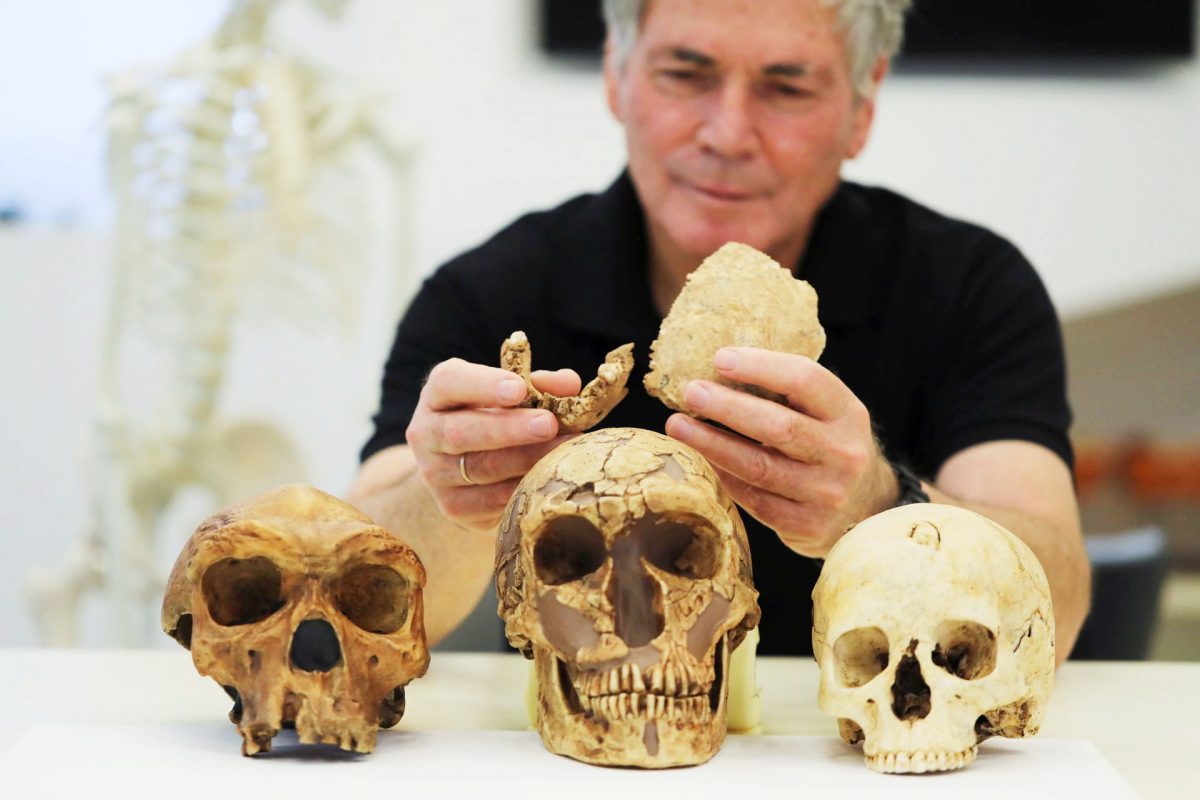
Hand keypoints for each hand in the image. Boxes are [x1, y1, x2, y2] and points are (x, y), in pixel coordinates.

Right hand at [406, 358, 580, 532]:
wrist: (461, 464)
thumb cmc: (492, 416)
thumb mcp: (509, 392)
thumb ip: (537, 385)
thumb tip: (568, 384)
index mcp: (437, 395)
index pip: (449, 382)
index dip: (483, 385)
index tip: (519, 388)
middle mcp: (426, 433)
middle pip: (461, 432)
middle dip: (509, 429)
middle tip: (548, 424)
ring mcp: (434, 474)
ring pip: (480, 469)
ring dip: (526, 460)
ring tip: (564, 451)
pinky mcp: (453, 507)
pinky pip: (490, 502)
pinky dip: (522, 489)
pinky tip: (549, 478)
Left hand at [664, 347, 896, 557]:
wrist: (864, 506)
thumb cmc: (826, 445)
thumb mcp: (825, 413)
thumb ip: (786, 394)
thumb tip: (717, 369)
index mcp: (848, 413)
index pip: (806, 380)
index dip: (761, 366)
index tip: (720, 358)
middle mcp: (844, 453)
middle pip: (778, 426)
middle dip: (728, 407)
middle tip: (691, 393)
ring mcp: (827, 493)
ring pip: (759, 467)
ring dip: (712, 444)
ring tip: (678, 426)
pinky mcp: (808, 526)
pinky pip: (755, 500)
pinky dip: (724, 477)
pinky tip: (701, 460)